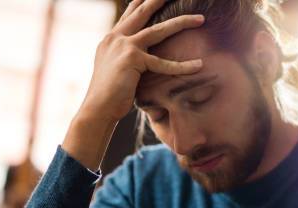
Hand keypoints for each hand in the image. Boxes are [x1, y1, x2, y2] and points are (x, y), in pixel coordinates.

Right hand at [79, 0, 204, 123]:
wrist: (97, 108)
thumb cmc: (109, 95)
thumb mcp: (115, 70)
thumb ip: (125, 59)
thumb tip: (139, 60)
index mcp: (111, 39)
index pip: (130, 15)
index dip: (142, 3)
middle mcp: (116, 38)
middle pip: (143, 13)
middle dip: (159, 0)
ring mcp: (124, 46)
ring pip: (158, 30)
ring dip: (181, 22)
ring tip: (200, 19)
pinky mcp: (132, 60)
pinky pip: (163, 63)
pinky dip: (182, 66)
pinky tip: (198, 65)